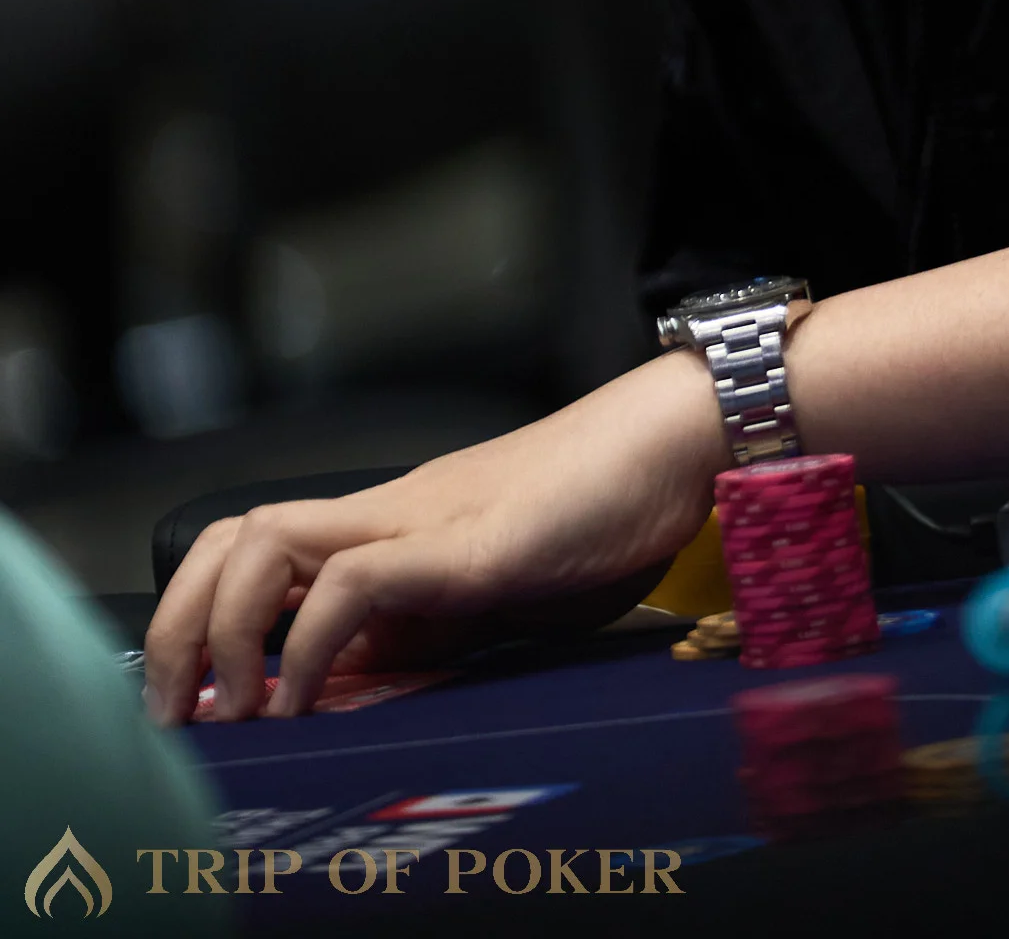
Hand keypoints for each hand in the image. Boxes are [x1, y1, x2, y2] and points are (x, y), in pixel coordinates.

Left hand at [144, 351, 725, 724]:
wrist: (681, 439)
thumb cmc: (609, 512)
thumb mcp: (499, 597)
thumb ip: (432, 638)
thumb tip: (357, 705)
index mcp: (392, 530)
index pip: (256, 555)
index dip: (197, 626)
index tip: (191, 713)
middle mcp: (389, 516)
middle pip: (233, 540)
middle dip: (179, 630)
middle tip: (178, 718)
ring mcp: (423, 522)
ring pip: (264, 543)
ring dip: (223, 633)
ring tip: (238, 713)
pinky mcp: (469, 544)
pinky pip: (357, 582)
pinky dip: (311, 646)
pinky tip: (313, 700)